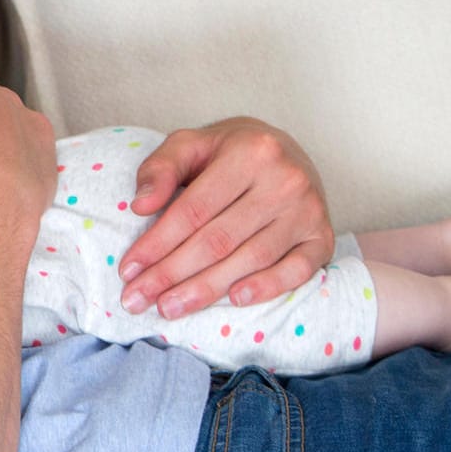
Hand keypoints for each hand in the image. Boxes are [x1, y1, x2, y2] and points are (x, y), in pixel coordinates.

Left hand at [117, 117, 332, 318]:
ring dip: (206, 289)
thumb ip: (160, 169)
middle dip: (172, 274)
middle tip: (137, 299)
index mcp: (250, 152)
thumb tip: (140, 205)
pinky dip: (267, 287)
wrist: (284, 151)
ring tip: (169, 307)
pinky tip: (235, 300)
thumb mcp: (191, 144)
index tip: (127, 270)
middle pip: (218, 239)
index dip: (157, 243)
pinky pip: (297, 270)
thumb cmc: (229, 152)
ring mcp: (308, 211)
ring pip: (251, 258)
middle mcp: (285, 180)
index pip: (193, 209)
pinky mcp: (322, 236)